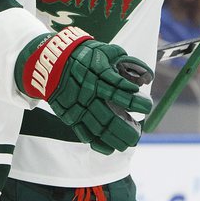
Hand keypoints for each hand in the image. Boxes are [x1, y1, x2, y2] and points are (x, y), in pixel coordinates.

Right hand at [16, 27, 153, 153]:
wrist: (51, 61)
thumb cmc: (86, 55)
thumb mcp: (108, 51)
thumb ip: (129, 64)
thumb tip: (148, 78)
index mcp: (99, 75)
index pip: (121, 91)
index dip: (135, 101)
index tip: (147, 107)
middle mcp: (89, 93)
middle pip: (110, 115)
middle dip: (126, 127)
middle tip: (139, 133)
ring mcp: (78, 106)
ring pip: (97, 127)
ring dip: (114, 138)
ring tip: (128, 143)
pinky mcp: (70, 115)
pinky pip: (83, 132)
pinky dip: (96, 143)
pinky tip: (110, 148)